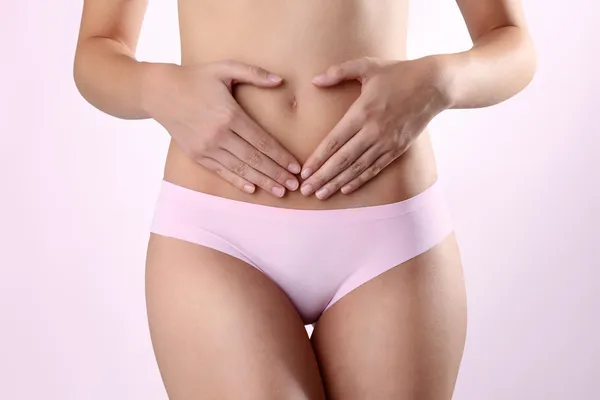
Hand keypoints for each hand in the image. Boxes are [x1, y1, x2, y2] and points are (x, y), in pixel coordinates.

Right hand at [145, 60, 300, 196]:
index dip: (281, 156)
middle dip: (277, 173)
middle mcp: (219, 135)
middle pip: (255, 159)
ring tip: (280, 191)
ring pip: (240, 169)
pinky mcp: (197, 155)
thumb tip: (280, 80)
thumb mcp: (225, 68)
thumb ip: (254, 73)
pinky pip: (221, 172)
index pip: (262, 141)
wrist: (159, 92)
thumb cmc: (196, 78)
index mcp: (230, 115)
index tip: (296, 166)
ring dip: (262, 181)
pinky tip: (252, 189)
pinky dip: (238, 181)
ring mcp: (206, 147)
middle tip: (294, 185)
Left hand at [299, 56, 449, 198]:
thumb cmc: (398, 73)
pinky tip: (346, 188)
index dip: (318, 158)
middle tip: (306, 190)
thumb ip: (339, 72)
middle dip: (322, 176)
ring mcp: (386, 142)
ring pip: (357, 168)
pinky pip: (375, 168)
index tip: (304, 171)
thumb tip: (315, 81)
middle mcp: (373, 131)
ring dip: (337, 182)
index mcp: (362, 112)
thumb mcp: (367, 66)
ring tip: (321, 194)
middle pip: (343, 160)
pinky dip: (360, 180)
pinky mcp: (397, 149)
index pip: (334, 141)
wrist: (434, 85)